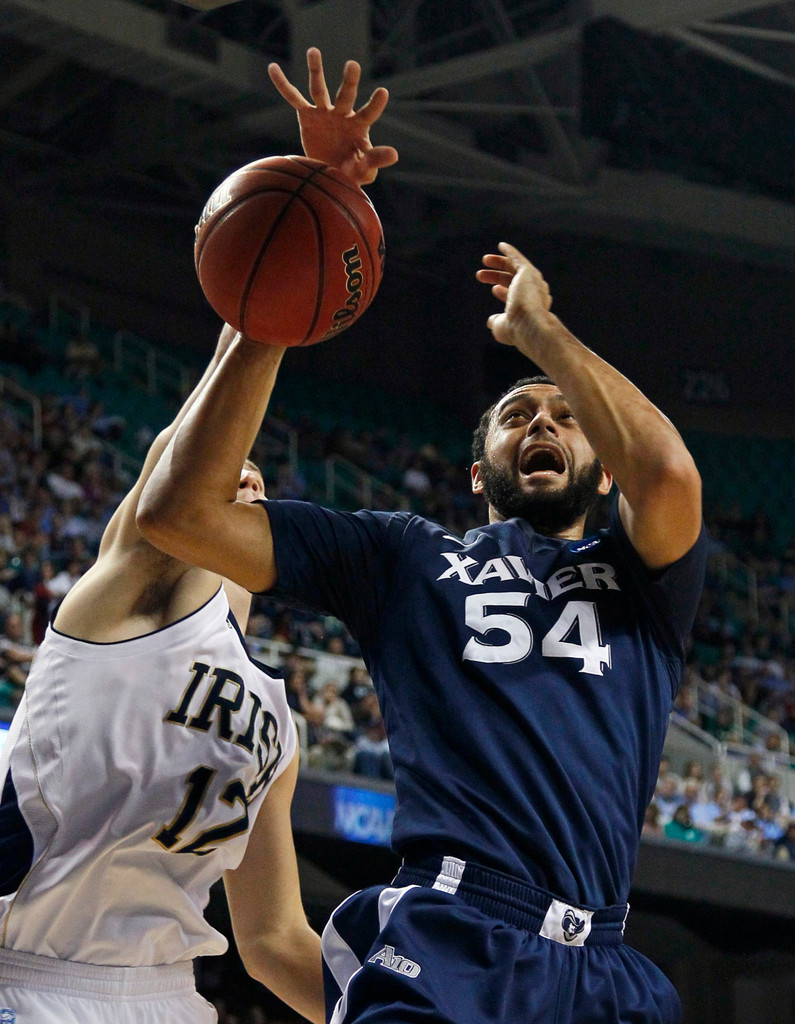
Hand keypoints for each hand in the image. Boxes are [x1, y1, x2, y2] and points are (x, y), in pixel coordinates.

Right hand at [268, 47, 398, 186]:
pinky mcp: (307, 116)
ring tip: (313, 51)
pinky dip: (283, 84)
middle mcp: (342, 114)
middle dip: (349, 81)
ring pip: (319, 89)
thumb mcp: (364, 171)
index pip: (369, 113)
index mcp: (359, 127)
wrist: (329, 176)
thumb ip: (375, 160)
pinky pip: (293, 98)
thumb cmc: (351, 173)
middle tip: (352, 65)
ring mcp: (324, 113)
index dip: (375, 104)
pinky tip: (273, 68)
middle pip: (346, 95)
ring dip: (316, 71)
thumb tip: (395, 154)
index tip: (382, 92)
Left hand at [476, 242, 558, 355]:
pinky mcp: (528, 272)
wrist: (529, 324)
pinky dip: (510, 252)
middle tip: (480, 275)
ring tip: (484, 260)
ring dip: (499, 263)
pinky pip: (518, 259)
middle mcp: (535, 293)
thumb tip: (490, 321)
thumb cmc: (517, 330)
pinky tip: (501, 245)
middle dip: (497, 276)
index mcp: (531, 307)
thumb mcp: (502, 328)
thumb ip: (497, 322)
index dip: (504, 292)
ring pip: (515, 268)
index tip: (494, 289)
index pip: (517, 296)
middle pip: (514, 280)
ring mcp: (533, 282)